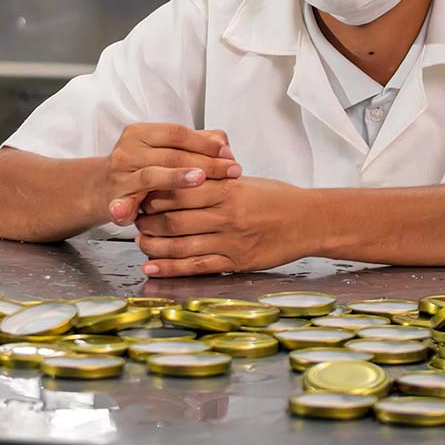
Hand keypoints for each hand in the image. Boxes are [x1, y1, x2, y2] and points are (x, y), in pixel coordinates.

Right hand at [94, 124, 241, 227]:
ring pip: (152, 176)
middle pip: (171, 155)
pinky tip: (129, 213)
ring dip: (175, 178)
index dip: (204, 142)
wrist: (102, 187)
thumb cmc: (142, 166)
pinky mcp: (113, 199)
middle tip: (231, 171)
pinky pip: (122, 204)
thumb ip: (194, 143)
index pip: (177, 133)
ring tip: (199, 179)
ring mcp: (120, 176)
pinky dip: (123, 208)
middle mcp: (127, 151)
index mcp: (140, 133)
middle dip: (205, 163)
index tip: (229, 153)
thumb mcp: (164, 149)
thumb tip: (224, 143)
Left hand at [134, 177, 316, 276]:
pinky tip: (151, 267)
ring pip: (181, 245)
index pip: (180, 191)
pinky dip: (170, 268)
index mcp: (227, 190)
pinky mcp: (237, 263)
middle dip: (148, 221)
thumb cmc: (275, 197)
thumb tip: (176, 175)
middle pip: (175, 219)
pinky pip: (197, 267)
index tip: (140, 194)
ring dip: (154, 245)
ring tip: (140, 242)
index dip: (154, 194)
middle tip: (133, 219)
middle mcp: (227, 216)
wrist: (310, 221)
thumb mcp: (243, 180)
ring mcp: (232, 242)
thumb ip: (212, 179)